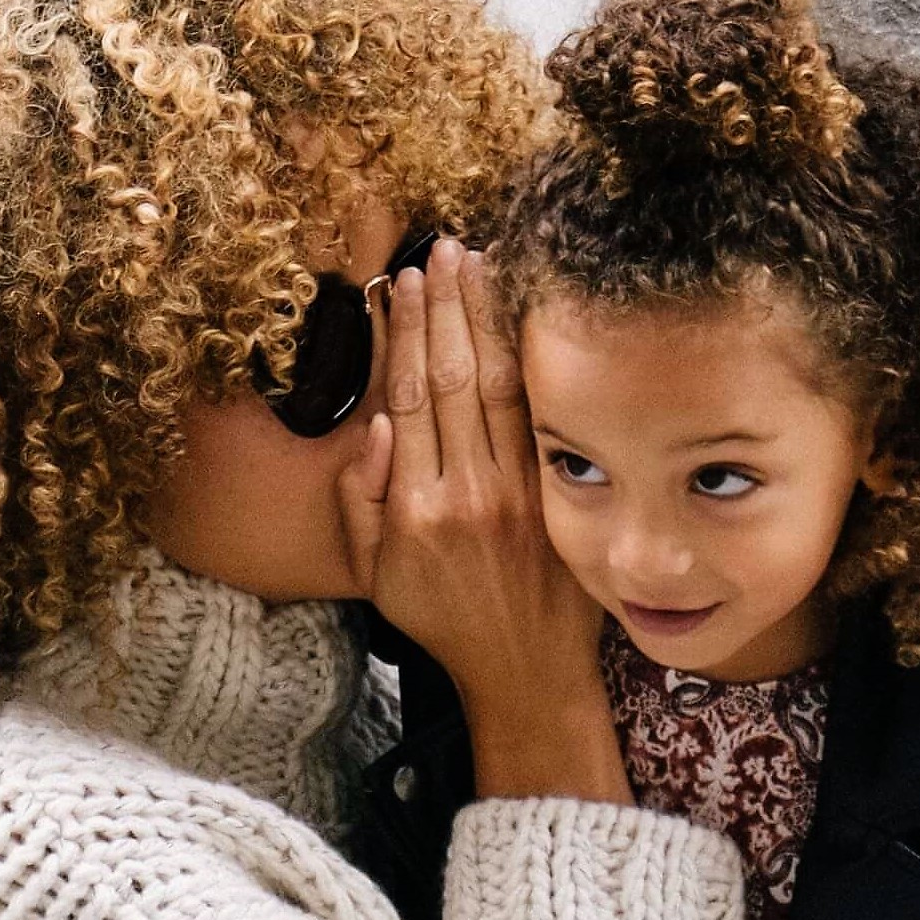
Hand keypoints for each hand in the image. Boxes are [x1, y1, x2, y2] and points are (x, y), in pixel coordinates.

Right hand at [340, 241, 629, 802]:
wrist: (524, 670)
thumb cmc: (441, 620)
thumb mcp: (374, 575)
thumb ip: (361, 500)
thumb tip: (376, 425)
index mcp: (414, 508)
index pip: (406, 396)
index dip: (401, 333)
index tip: (399, 283)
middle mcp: (466, 492)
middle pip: (451, 376)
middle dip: (445, 305)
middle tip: (442, 249)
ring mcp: (518, 491)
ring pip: (498, 384)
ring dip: (487, 317)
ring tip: (479, 262)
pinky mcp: (558, 494)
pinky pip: (541, 414)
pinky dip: (532, 360)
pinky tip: (526, 316)